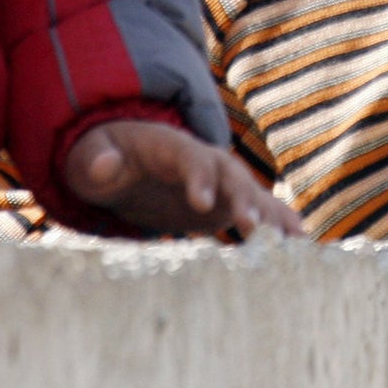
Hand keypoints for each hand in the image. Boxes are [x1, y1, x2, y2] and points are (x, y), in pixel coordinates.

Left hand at [62, 120, 302, 238]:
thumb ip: (96, 160)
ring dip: (269, 213)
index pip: (192, 158)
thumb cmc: (102, 158)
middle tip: (252, 227)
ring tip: (292, 239)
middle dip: (243, 199)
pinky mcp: (223, 204)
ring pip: (250, 193)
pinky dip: (276, 222)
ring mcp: (219, 182)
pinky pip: (254, 210)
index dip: (200, 178)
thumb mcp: (89, 158)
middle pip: (230, 175)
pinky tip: (298, 240)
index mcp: (173, 147)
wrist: (124, 161)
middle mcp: (206, 160)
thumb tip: (104, 166)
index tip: (202, 205)